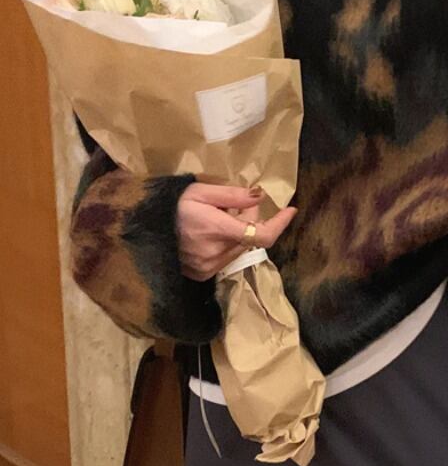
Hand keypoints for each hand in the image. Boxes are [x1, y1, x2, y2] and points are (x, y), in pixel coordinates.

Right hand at [177, 184, 296, 281]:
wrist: (139, 227)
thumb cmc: (170, 204)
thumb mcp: (200, 190)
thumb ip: (232, 195)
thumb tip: (260, 197)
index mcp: (216, 229)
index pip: (261, 235)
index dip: (280, 224)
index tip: (291, 210)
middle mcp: (214, 253)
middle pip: (250, 238)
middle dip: (252, 220)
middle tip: (238, 203)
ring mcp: (206, 267)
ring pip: (239, 249)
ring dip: (239, 233)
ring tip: (220, 217)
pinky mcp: (200, 274)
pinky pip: (225, 259)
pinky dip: (226, 245)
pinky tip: (209, 234)